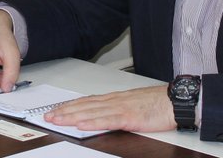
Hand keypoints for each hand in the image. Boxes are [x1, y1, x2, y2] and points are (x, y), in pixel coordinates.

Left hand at [44, 86, 173, 132]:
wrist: (175, 101)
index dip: (69, 105)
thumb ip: (117, 110)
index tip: (55, 109)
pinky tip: (81, 124)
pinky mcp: (129, 117)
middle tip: (48, 116)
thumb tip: (103, 116)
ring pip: (91, 112)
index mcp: (114, 98)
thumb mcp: (132, 105)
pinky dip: (92, 122)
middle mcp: (114, 100)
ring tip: (57, 120)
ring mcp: (120, 108)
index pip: (86, 101)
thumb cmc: (157, 104)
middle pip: (84, 105)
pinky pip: (107, 120)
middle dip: (64, 111)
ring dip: (72, 116)